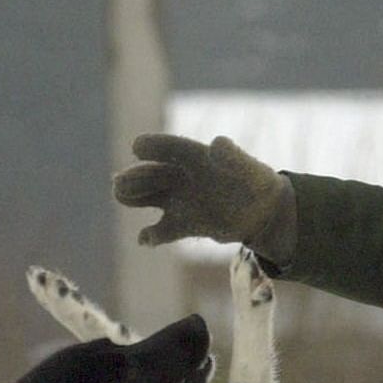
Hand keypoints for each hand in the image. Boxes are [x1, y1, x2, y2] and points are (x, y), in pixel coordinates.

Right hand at [113, 134, 292, 248]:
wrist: (262, 212)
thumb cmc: (255, 182)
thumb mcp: (249, 168)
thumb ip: (233, 156)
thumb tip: (218, 143)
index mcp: (197, 157)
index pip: (172, 148)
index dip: (155, 146)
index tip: (137, 146)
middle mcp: (183, 177)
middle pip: (155, 174)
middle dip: (137, 177)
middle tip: (120, 181)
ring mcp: (181, 200)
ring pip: (152, 197)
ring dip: (135, 198)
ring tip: (120, 197)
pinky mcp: (185, 223)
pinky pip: (164, 229)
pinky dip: (153, 235)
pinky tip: (144, 240)